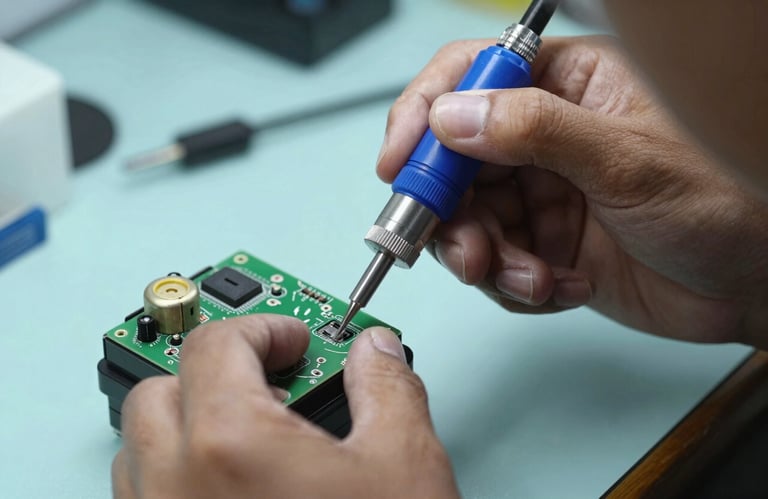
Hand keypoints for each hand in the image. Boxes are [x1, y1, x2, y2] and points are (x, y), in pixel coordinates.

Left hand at [112, 315, 458, 498]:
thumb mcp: (404, 465)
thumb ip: (388, 387)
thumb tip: (377, 351)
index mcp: (228, 444)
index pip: (218, 343)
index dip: (264, 327)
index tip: (294, 337)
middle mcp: (172, 488)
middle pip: (162, 389)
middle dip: (218, 371)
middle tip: (273, 380)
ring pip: (140, 449)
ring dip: (189, 422)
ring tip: (254, 432)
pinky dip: (178, 475)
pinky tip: (235, 488)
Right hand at [378, 35, 767, 345]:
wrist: (760, 283)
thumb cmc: (725, 198)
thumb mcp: (627, 158)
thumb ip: (535, 131)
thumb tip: (453, 117)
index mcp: (568, 87)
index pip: (471, 78)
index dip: (425, 115)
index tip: (400, 164)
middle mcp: (546, 138)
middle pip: (456, 161)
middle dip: (450, 212)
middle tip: (462, 249)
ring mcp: (544, 195)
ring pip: (470, 222)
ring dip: (487, 259)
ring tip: (527, 278)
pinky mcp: (547, 246)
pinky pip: (499, 266)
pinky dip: (517, 286)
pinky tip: (559, 287)